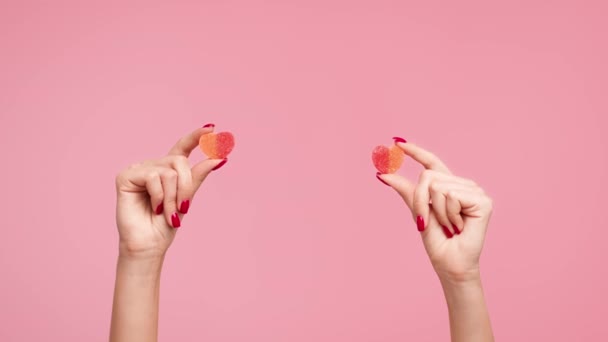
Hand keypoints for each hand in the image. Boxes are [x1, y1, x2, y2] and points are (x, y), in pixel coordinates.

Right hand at [114, 125, 227, 258]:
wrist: (149, 244)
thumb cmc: (166, 224)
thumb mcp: (187, 198)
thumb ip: (198, 176)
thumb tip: (218, 157)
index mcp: (168, 170)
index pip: (183, 147)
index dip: (196, 137)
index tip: (212, 128)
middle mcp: (154, 166)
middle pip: (179, 161)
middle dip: (186, 186)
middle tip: (184, 208)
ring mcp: (139, 169)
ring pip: (168, 172)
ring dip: (172, 197)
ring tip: (167, 213)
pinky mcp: (126, 176)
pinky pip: (153, 177)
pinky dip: (159, 196)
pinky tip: (154, 208)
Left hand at [377, 139, 492, 282]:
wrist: (450, 264)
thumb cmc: (438, 242)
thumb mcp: (417, 212)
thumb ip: (406, 191)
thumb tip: (382, 173)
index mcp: (449, 186)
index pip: (432, 163)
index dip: (416, 152)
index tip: (397, 142)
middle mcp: (463, 185)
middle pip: (429, 175)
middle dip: (421, 200)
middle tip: (427, 221)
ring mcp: (475, 192)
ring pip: (438, 186)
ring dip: (437, 212)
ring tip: (450, 227)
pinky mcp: (483, 201)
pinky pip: (451, 196)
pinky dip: (449, 215)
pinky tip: (459, 226)